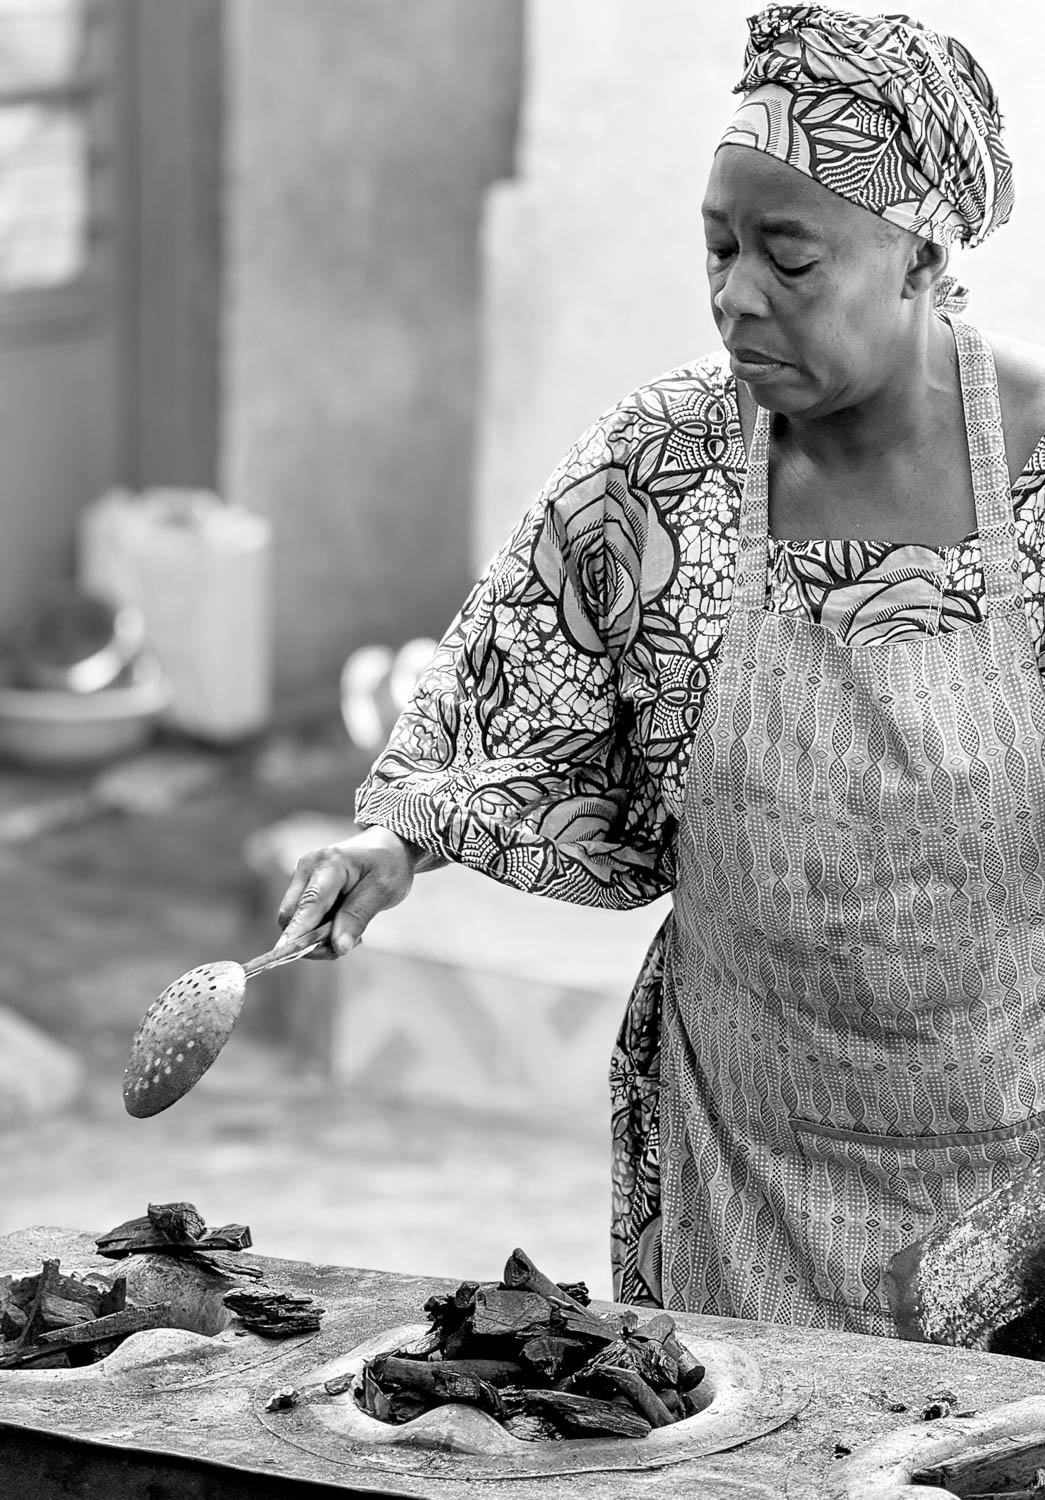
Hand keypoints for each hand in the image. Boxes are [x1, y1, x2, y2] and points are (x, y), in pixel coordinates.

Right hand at [276, 826, 420, 957]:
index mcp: (330, 864)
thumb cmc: (388, 865)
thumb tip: (338, 947)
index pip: (310, 903)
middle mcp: (308, 867)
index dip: (298, 930)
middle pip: (293, 915)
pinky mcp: (302, 885)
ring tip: (349, 932)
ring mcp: (302, 875)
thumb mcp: (382, 892)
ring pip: (295, 920)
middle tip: (346, 946)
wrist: (386, 847)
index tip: (286, 952)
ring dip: (316, 936)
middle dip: (313, 940)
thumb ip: (357, 918)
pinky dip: (317, 928)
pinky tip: (341, 923)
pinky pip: (301, 916)